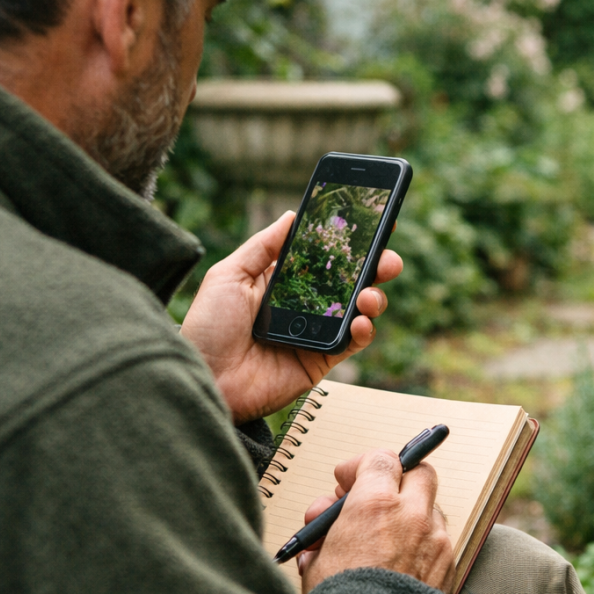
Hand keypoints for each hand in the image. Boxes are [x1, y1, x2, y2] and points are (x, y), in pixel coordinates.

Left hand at [180, 211, 403, 422]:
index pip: (324, 256)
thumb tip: (292, 215)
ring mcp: (317, 331)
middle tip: (387, 259)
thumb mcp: (229, 275)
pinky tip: (360, 321)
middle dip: (376, 267)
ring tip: (368, 295)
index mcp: (284, 279)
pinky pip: (353, 342)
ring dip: (374, 298)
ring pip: (359, 309)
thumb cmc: (208, 328)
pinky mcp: (322, 358)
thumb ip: (263, 246)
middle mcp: (305, 303)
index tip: (374, 224)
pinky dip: (364, 330)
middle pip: (351, 280)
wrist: (206, 379)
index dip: (349, 242)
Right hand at [296, 451, 454, 593]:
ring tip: (383, 537)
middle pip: (418, 471)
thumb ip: (325, 533)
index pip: (381, 459)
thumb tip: (325, 525)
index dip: (361, 466)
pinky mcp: (450, 565)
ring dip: (409, 513)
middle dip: (396, 479)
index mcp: (375, 503)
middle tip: (372, 497)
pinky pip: (439, 539)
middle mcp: (412, 514)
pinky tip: (401, 563)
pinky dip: (422, 542)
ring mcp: (437, 538)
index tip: (345, 480)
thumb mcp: (316, 561)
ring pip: (430, 507)